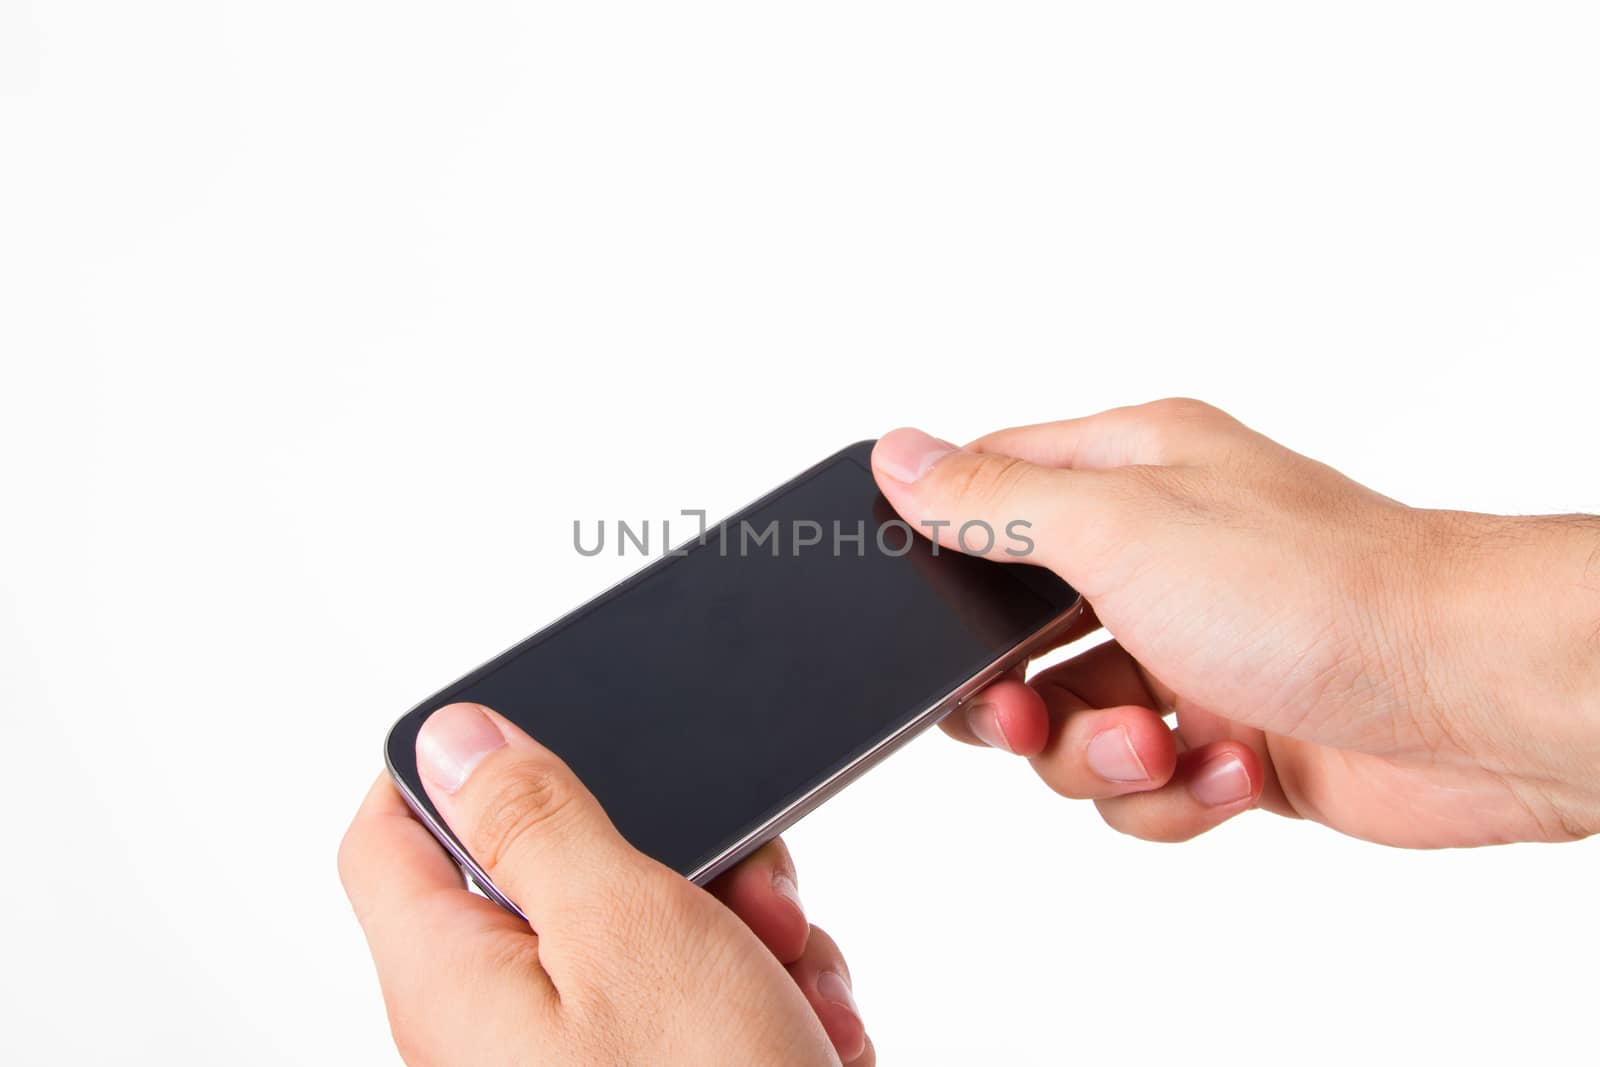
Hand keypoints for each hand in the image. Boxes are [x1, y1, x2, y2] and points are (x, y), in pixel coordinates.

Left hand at [339, 702, 872, 1065]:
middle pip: (561, 872)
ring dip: (743, 933)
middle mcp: (506, 1027)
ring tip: (791, 981)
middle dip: (674, 858)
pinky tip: (810, 1034)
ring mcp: (587, 1060)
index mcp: (456, 981)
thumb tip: (453, 735)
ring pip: (656, 928)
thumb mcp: (625, 929)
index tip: (559, 738)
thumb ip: (532, 821)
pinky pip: (704, 996)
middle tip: (737, 889)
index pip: (394, 831)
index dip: (464, 765)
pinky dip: (768, 995)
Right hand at [872, 399, 1599, 846]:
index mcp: (1130, 476)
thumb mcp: (1118, 526)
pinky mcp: (1234, 739)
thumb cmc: (1317, 589)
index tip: (929, 620)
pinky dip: (1176, 796)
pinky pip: (1148, 788)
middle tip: (1026, 715)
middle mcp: (1159, 559)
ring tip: (1164, 747)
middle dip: (1016, 699)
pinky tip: (1233, 771)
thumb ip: (996, 501)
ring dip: (1103, 757)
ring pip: (1076, 728)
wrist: (1472, 695)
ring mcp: (1196, 653)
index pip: (993, 497)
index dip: (947, 560)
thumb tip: (899, 456)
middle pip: (1018, 640)